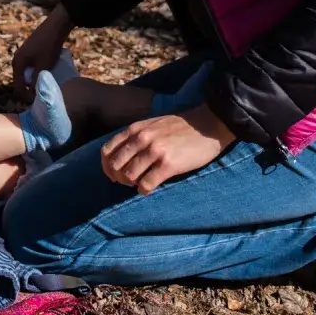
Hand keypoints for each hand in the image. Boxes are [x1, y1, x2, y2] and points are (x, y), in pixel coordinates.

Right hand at [11, 3, 73, 91]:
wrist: (55, 26)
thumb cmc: (48, 47)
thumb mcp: (43, 67)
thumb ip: (36, 82)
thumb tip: (32, 95)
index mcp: (17, 64)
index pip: (17, 87)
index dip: (26, 96)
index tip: (37, 102)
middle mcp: (17, 59)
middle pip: (21, 81)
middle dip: (30, 89)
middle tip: (42, 96)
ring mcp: (23, 55)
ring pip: (27, 74)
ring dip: (34, 81)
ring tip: (45, 86)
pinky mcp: (31, 51)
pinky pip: (31, 67)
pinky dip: (36, 73)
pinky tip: (46, 75)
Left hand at [100, 104, 236, 194]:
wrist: (209, 124)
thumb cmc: (181, 126)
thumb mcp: (153, 124)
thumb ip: (137, 135)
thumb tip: (122, 155)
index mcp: (136, 129)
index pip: (107, 151)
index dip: (106, 167)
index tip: (113, 174)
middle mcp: (142, 139)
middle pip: (115, 166)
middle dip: (118, 178)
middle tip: (128, 182)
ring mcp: (155, 151)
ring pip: (129, 176)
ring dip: (132, 184)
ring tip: (141, 183)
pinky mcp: (169, 164)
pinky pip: (146, 184)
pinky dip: (144, 190)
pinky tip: (150, 187)